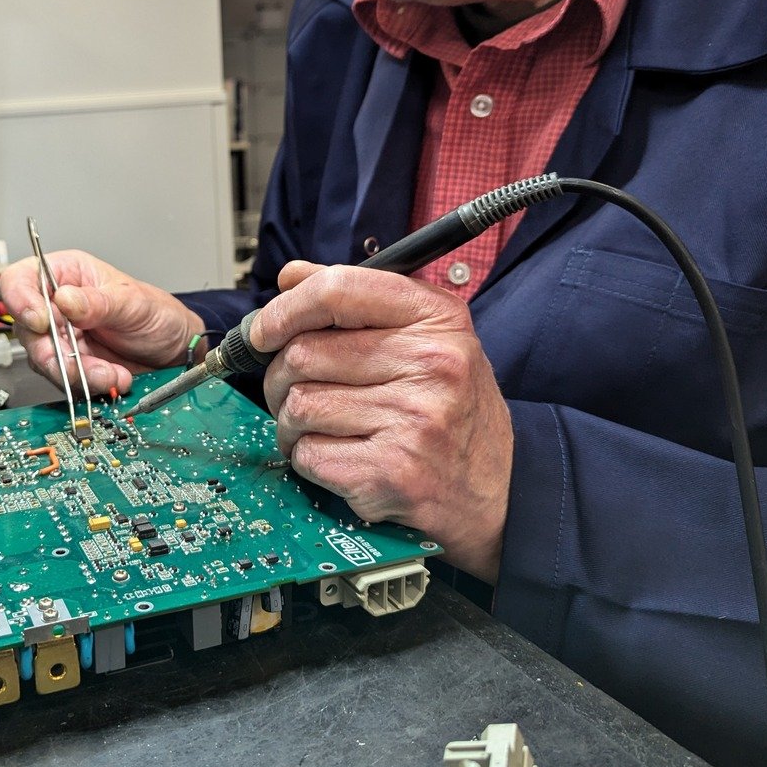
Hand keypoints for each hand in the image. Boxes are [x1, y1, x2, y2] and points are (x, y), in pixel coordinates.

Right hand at [0, 250, 204, 394]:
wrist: (174, 349)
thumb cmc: (156, 312)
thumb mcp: (132, 301)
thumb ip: (98, 302)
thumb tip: (66, 300)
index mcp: (66, 274)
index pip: (20, 280)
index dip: (21, 301)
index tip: (40, 322)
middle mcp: (56, 306)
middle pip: (27, 330)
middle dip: (55, 353)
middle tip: (82, 365)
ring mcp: (61, 337)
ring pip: (45, 360)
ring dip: (78, 374)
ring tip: (111, 374)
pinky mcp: (71, 365)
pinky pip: (64, 380)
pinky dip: (88, 385)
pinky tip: (113, 378)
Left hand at [250, 261, 513, 582]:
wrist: (500, 488)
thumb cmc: (453, 407)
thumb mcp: (427, 336)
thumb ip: (359, 299)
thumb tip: (291, 278)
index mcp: (436, 318)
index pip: (337, 290)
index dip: (285, 309)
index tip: (265, 330)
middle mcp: (430, 364)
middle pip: (303, 353)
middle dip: (283, 376)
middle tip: (298, 390)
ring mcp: (412, 420)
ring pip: (298, 406)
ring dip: (293, 421)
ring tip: (323, 427)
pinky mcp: (391, 471)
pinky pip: (308, 454)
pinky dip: (308, 458)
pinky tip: (338, 457)